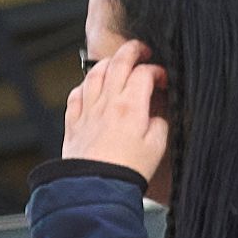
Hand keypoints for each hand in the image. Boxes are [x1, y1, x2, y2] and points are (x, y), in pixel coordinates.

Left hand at [64, 35, 168, 184]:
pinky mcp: (74, 121)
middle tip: (141, 50)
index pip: (144, 73)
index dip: (157, 71)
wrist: (96, 187)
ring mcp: (88, 110)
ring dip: (108, 63)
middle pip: (118, 63)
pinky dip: (85, 85)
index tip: (163, 79)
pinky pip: (76, 93)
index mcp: (131, 106)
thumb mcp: (157, 146)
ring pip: (95, 73)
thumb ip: (160, 123)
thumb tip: (157, 113)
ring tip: (116, 63)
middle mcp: (107, 102)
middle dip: (132, 51)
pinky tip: (91, 88)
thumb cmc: (127, 170)